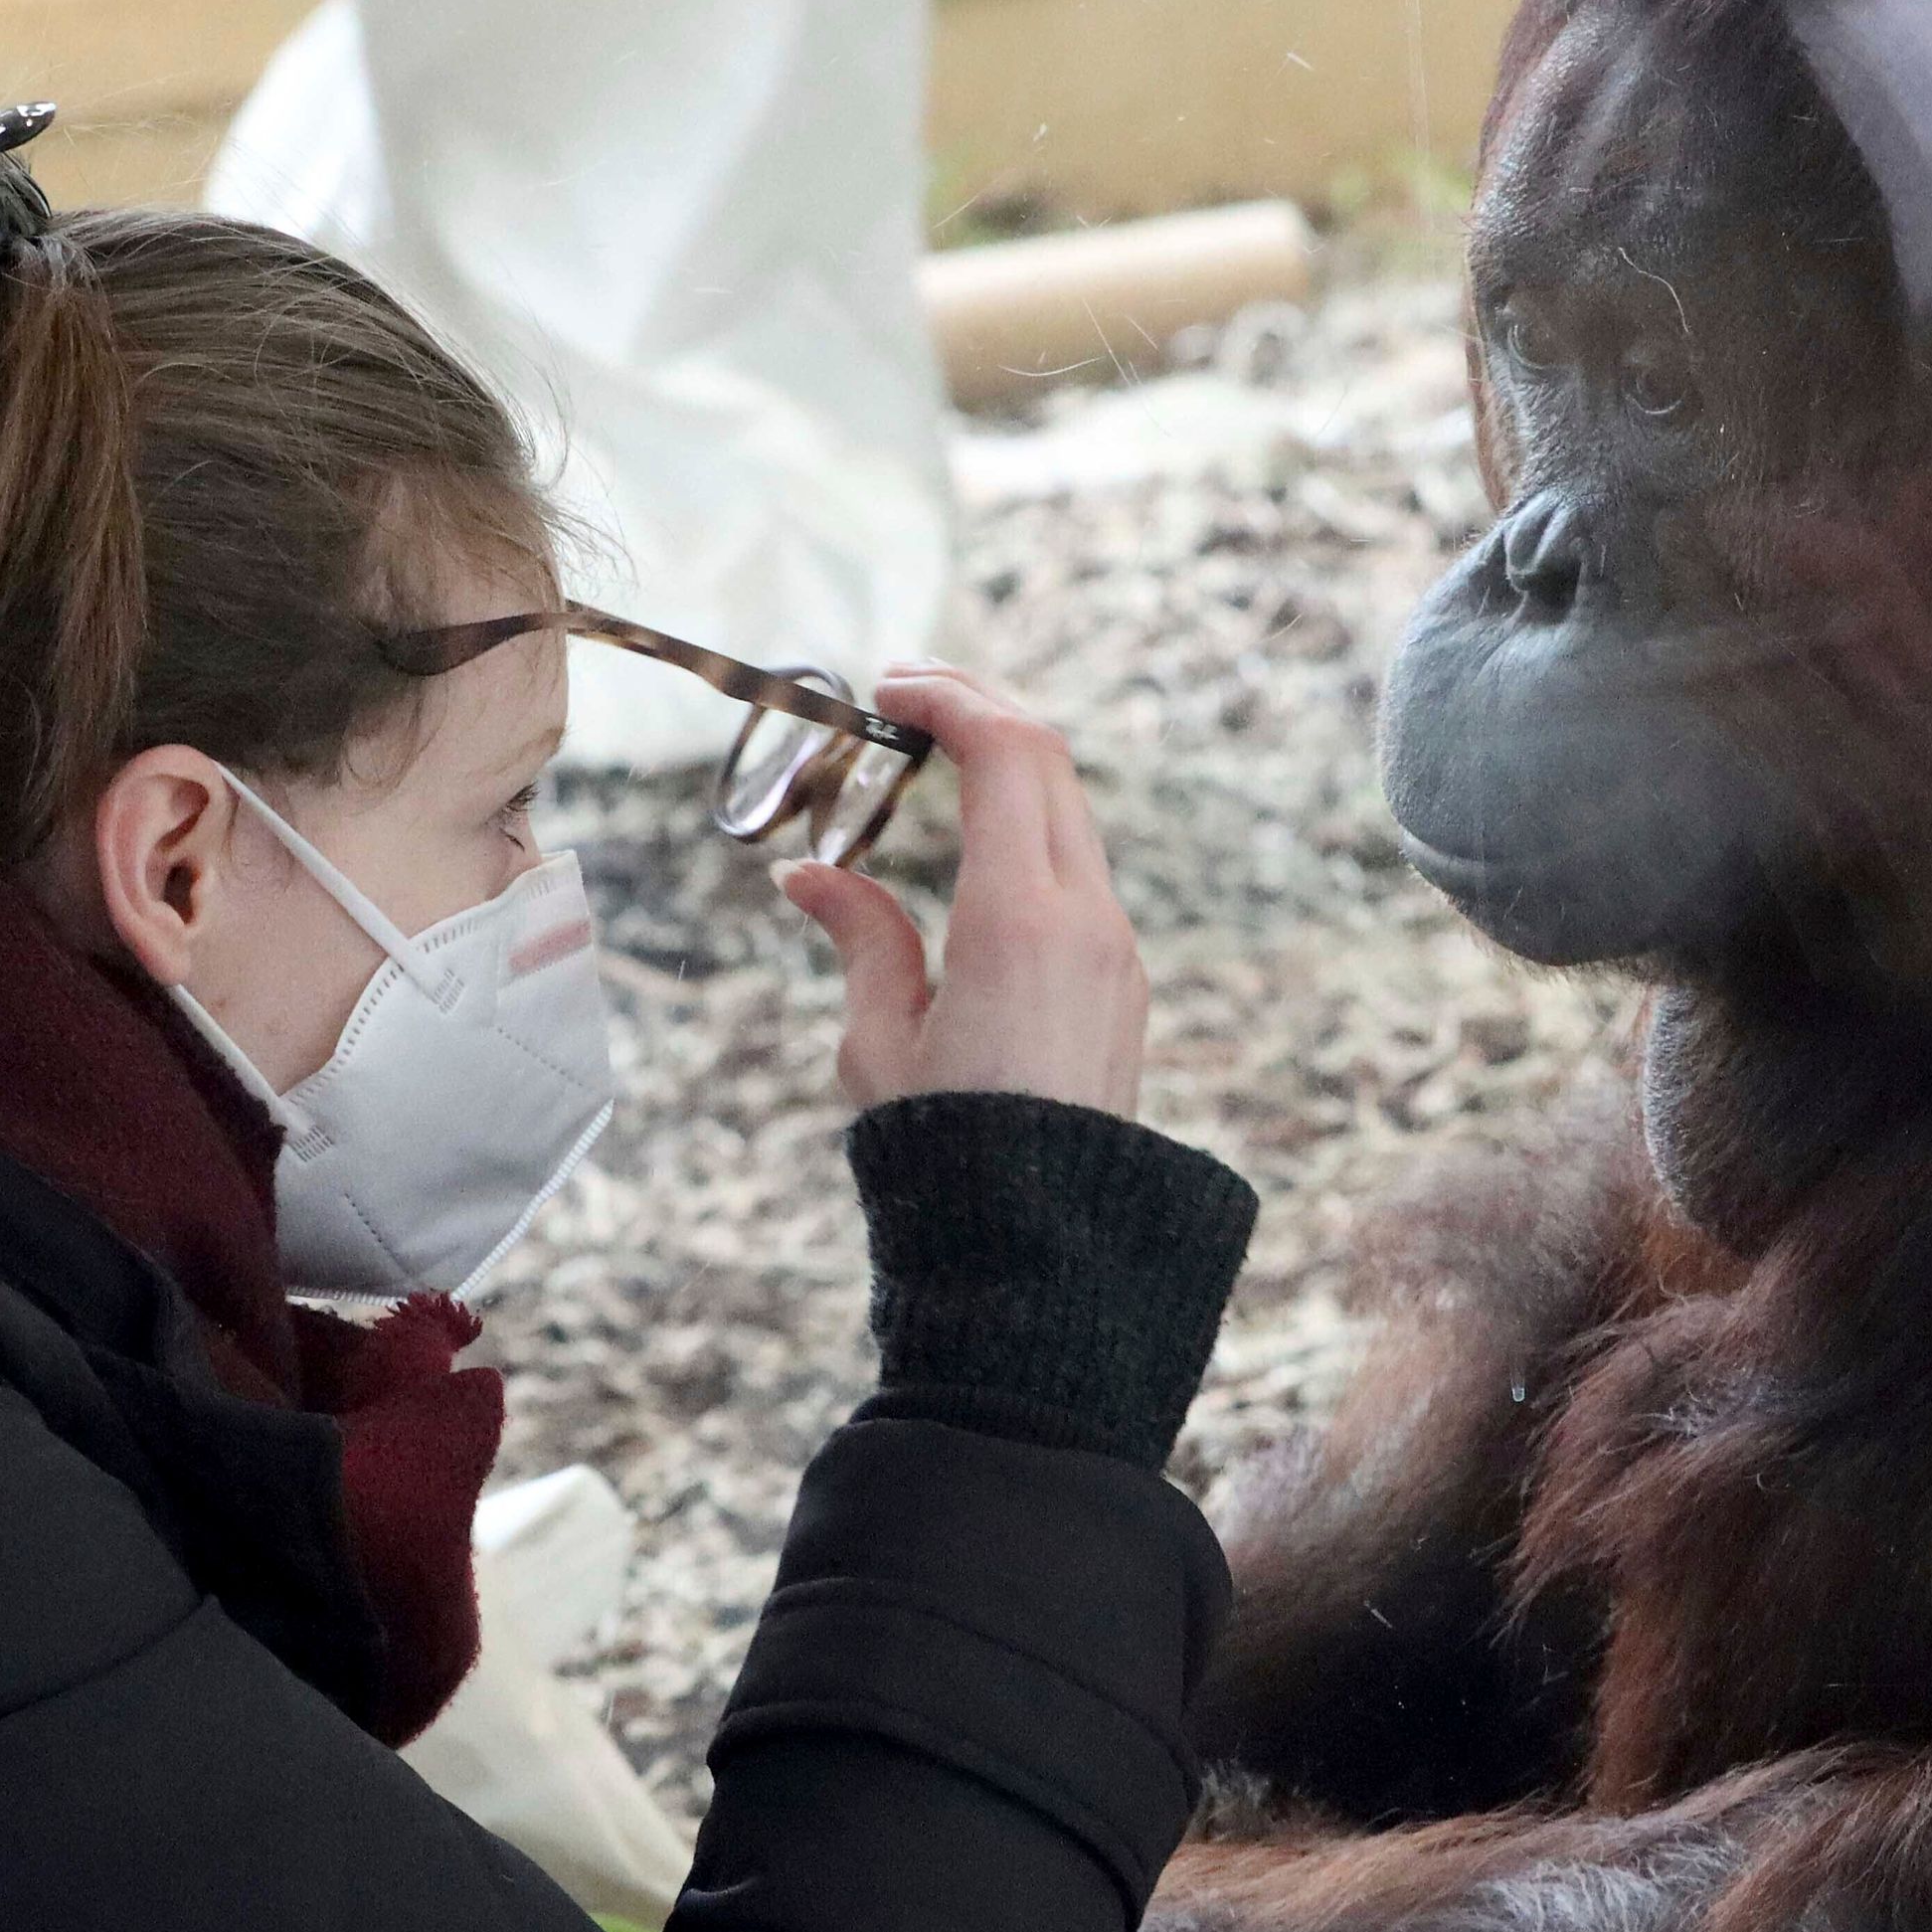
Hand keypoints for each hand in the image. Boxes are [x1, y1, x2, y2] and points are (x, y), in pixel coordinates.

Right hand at [774, 666, 1149, 1119]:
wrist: (1047, 1244)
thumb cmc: (949, 1155)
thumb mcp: (879, 1042)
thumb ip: (858, 937)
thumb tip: (808, 875)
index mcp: (1019, 920)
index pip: (1004, 755)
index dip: (949, 700)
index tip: (888, 686)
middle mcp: (1085, 918)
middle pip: (1049, 762)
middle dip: (980, 708)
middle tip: (906, 693)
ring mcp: (1116, 947)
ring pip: (1071, 812)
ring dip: (1009, 765)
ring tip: (934, 752)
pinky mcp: (1123, 978)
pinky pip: (1080, 869)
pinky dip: (1030, 823)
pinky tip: (975, 833)